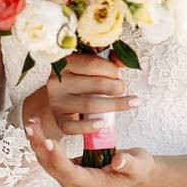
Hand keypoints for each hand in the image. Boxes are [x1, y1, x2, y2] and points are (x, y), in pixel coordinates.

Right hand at [24, 53, 139, 139]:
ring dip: (114, 105)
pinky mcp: (59, 119)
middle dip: (116, 87)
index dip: (111, 70)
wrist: (61, 96)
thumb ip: (109, 60)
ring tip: (129, 103)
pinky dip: (88, 126)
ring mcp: (56, 102)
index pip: (93, 64)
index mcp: (66, 63)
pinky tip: (102, 124)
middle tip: (122, 88)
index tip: (118, 74)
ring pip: (89, 105)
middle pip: (95, 85)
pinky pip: (72, 126)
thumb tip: (125, 60)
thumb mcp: (92, 64)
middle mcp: (57, 82)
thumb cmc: (81, 78)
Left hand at [25, 116, 153, 186]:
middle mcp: (76, 183)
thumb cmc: (137, 168)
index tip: (50, 141)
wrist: (136, 172)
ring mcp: (71, 177)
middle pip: (52, 166)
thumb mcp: (137, 165)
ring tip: (32, 122)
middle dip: (40, 146)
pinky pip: (52, 157)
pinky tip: (40, 127)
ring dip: (38, 142)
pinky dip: (44, 142)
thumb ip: (128, 163)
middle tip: (32, 126)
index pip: (69, 172)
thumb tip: (118, 160)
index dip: (57, 157)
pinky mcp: (70, 167)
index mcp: (91, 184)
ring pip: (48, 161)